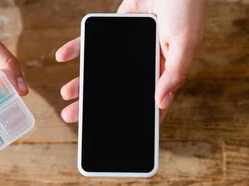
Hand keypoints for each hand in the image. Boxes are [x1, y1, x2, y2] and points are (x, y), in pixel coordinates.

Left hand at [56, 0, 205, 122]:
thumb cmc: (186, 6)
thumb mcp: (184, 43)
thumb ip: (173, 73)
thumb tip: (161, 103)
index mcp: (166, 66)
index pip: (148, 98)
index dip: (134, 115)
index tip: (115, 132)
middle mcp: (146, 57)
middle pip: (118, 86)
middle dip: (96, 101)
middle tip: (75, 116)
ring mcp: (130, 42)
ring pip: (103, 67)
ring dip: (83, 79)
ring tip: (67, 94)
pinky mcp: (116, 25)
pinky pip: (94, 39)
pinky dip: (77, 47)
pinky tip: (61, 56)